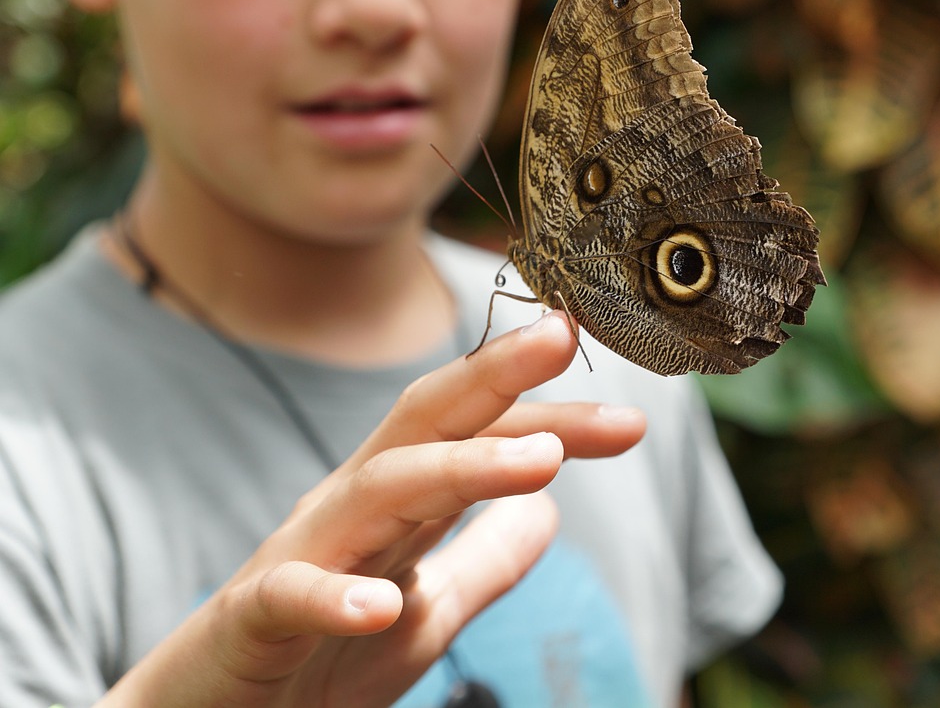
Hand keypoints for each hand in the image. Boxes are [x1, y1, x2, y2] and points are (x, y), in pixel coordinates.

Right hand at [100, 311, 644, 706]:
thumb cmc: (316, 661)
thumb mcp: (428, 615)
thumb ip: (486, 562)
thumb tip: (551, 512)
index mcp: (393, 504)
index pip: (477, 436)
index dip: (550, 417)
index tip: (629, 417)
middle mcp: (349, 509)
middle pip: (425, 424)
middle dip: (494, 376)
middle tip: (563, 336)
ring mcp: (301, 556)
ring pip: (380, 491)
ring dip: (461, 469)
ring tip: (541, 459)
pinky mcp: (253, 621)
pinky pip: (291, 596)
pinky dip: (335, 595)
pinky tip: (381, 603)